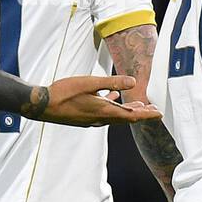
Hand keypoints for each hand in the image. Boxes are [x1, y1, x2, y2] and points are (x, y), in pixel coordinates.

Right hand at [35, 75, 161, 126]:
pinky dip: (112, 106)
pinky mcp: (84, 117)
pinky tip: (111, 97)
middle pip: (125, 118)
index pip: (132, 116)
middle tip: (154, 110)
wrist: (42, 105)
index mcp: (103, 111)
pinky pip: (104, 113)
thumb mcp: (90, 83)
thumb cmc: (64, 92)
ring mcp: (91, 120)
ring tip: (138, 105)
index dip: (147, 115)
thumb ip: (112, 82)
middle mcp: (99, 119)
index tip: (159, 114)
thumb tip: (133, 82)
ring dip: (127, 110)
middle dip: (141, 113)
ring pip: (115, 116)